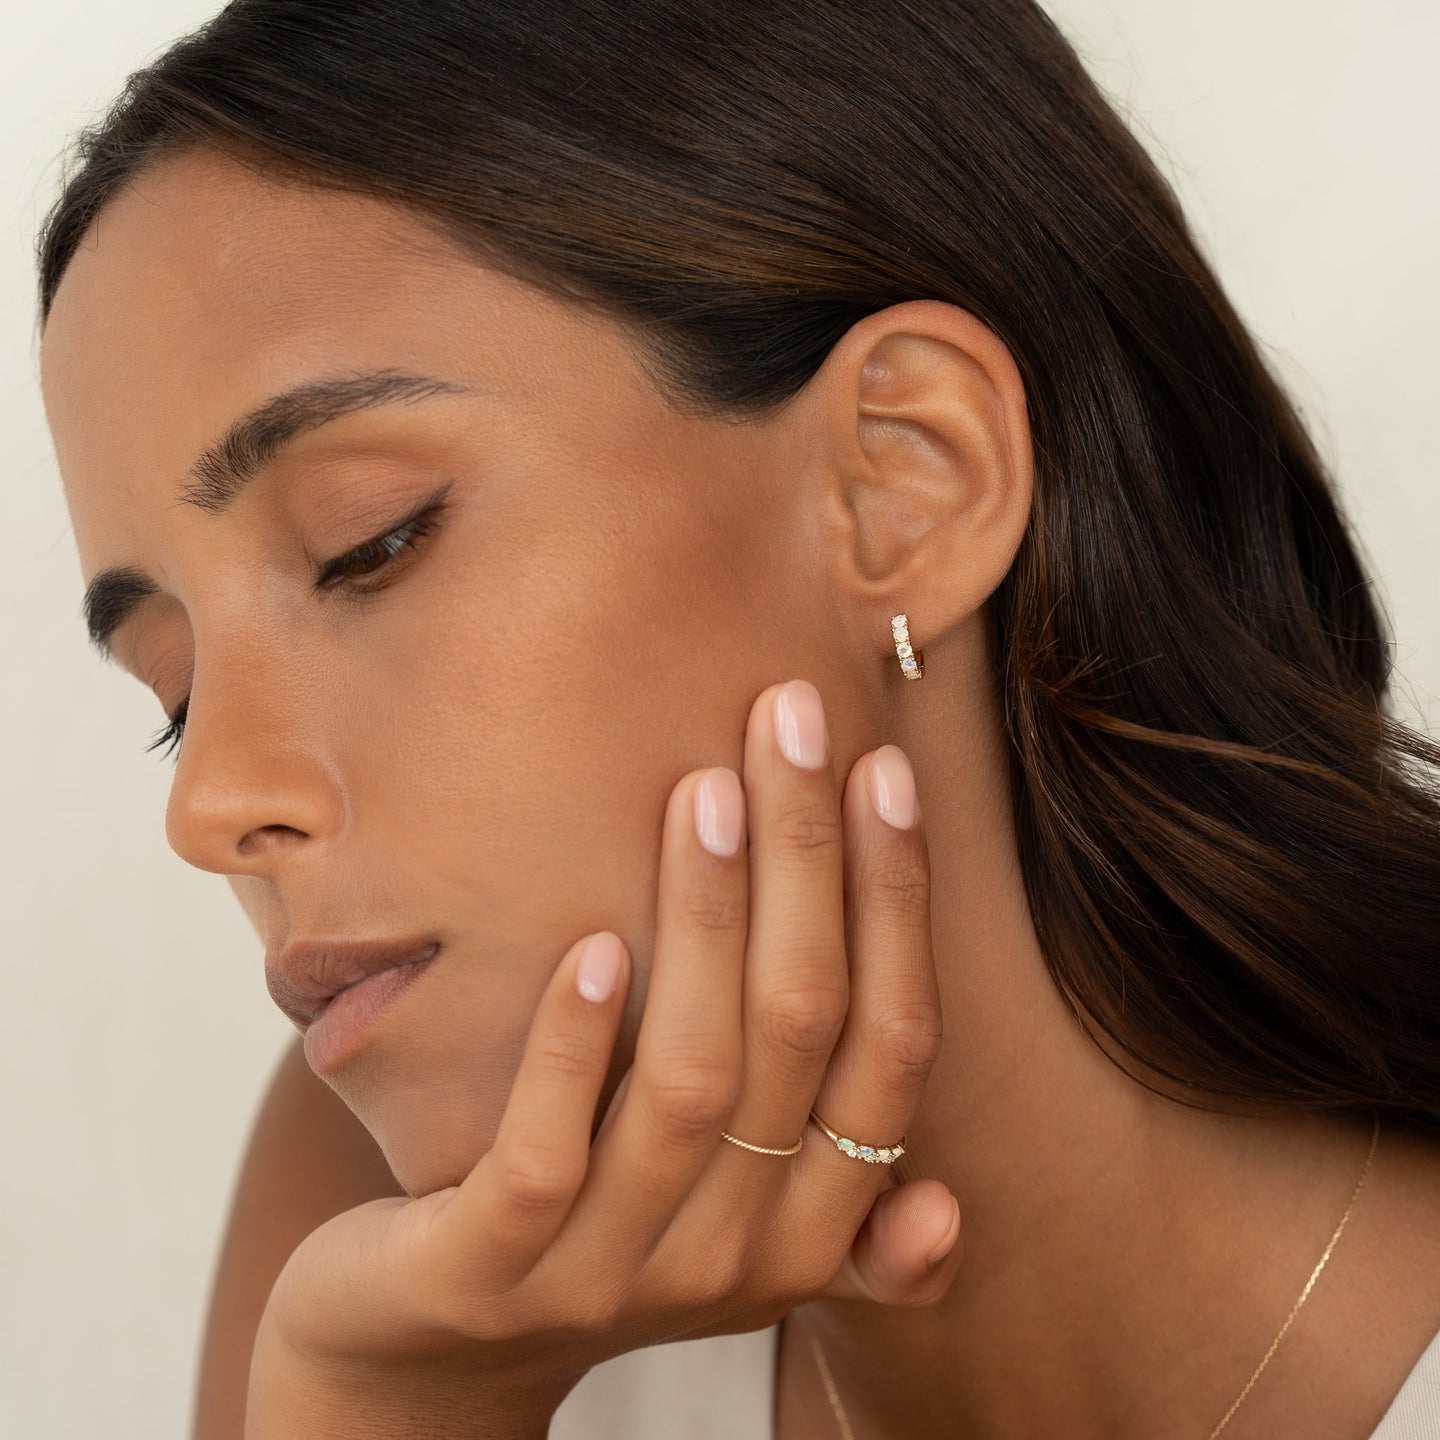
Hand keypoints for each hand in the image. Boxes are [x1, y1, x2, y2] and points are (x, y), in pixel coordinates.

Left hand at [246, 679, 956, 1437]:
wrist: (430, 1363)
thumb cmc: (600, 1251)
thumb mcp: (728, 1242)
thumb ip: (838, 1219)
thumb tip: (950, 1205)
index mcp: (808, 1230)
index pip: (889, 1048)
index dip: (895, 903)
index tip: (881, 771)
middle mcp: (732, 1256)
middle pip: (799, 1031)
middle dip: (807, 859)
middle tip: (789, 716)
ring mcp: (610, 1268)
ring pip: (690, 1079)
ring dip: (706, 922)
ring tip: (702, 791)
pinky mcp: (492, 1269)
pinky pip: (548, 1151)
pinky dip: (574, 1045)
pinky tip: (590, 943)